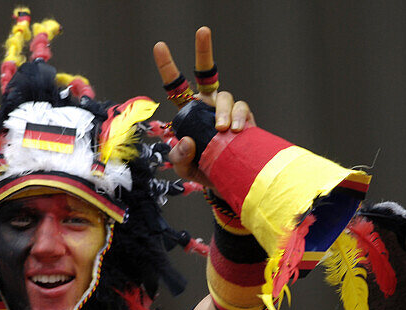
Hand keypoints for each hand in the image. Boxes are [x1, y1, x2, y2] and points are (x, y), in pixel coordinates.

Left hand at [153, 27, 254, 184]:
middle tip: (202, 31)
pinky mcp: (245, 119)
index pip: (176, 87)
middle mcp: (207, 105)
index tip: (160, 46)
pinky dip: (239, 118)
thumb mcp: (185, 169)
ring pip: (224, 96)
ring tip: (222, 130)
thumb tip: (187, 140)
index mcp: (189, 112)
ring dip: (222, 110)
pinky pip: (242, 110)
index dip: (168, 66)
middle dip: (204, 50)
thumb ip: (179, 158)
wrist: (231, 182)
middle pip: (207, 72)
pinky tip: (236, 131)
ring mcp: (227, 110)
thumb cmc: (204, 171)